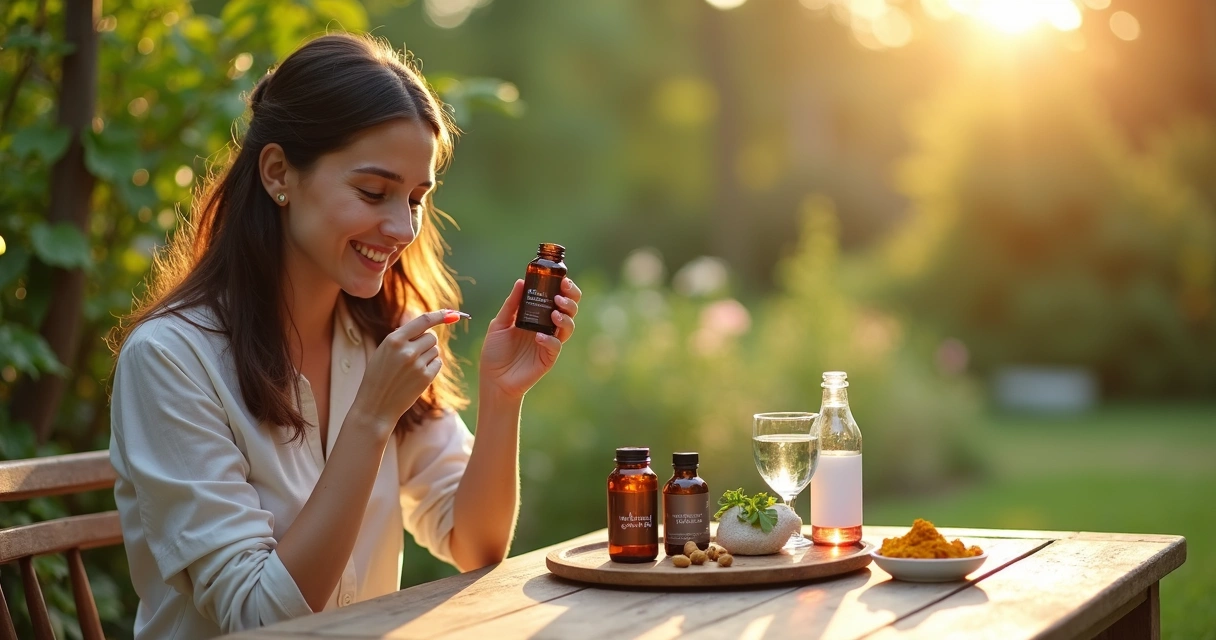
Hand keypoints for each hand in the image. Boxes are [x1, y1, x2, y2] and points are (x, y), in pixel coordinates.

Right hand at [349, 310, 448, 437]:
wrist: (376, 405)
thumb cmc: (379, 376)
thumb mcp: (384, 351)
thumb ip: (403, 337)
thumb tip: (428, 326)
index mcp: (393, 340)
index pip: (423, 321)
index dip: (440, 315)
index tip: (453, 313)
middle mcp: (407, 350)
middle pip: (431, 337)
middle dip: (426, 343)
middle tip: (414, 355)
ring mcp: (417, 364)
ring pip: (435, 351)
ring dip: (428, 356)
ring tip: (411, 368)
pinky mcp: (425, 378)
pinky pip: (438, 364)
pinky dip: (431, 367)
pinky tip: (417, 375)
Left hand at [480, 277, 581, 398]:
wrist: (493, 378)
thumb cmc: (495, 351)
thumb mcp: (499, 324)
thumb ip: (511, 305)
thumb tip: (520, 282)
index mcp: (537, 316)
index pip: (557, 298)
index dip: (565, 288)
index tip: (562, 280)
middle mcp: (547, 327)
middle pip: (570, 310)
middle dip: (570, 300)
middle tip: (561, 295)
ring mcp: (549, 342)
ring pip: (569, 327)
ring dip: (565, 317)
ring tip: (554, 313)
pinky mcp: (548, 358)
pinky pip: (556, 346)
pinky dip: (551, 340)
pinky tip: (540, 337)